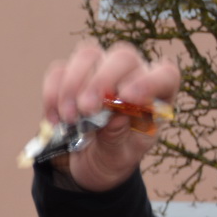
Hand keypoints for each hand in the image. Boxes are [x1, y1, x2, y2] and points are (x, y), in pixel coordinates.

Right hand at [40, 40, 180, 192]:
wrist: (88, 160)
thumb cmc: (113, 155)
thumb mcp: (120, 156)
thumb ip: (119, 136)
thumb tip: (115, 117)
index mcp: (156, 96)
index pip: (164, 75)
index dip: (148, 81)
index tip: (127, 98)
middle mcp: (131, 75)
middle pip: (122, 57)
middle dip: (101, 81)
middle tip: (87, 110)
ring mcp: (100, 71)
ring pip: (88, 55)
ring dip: (73, 85)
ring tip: (69, 117)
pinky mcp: (71, 76)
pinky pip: (59, 71)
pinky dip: (52, 94)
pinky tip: (55, 118)